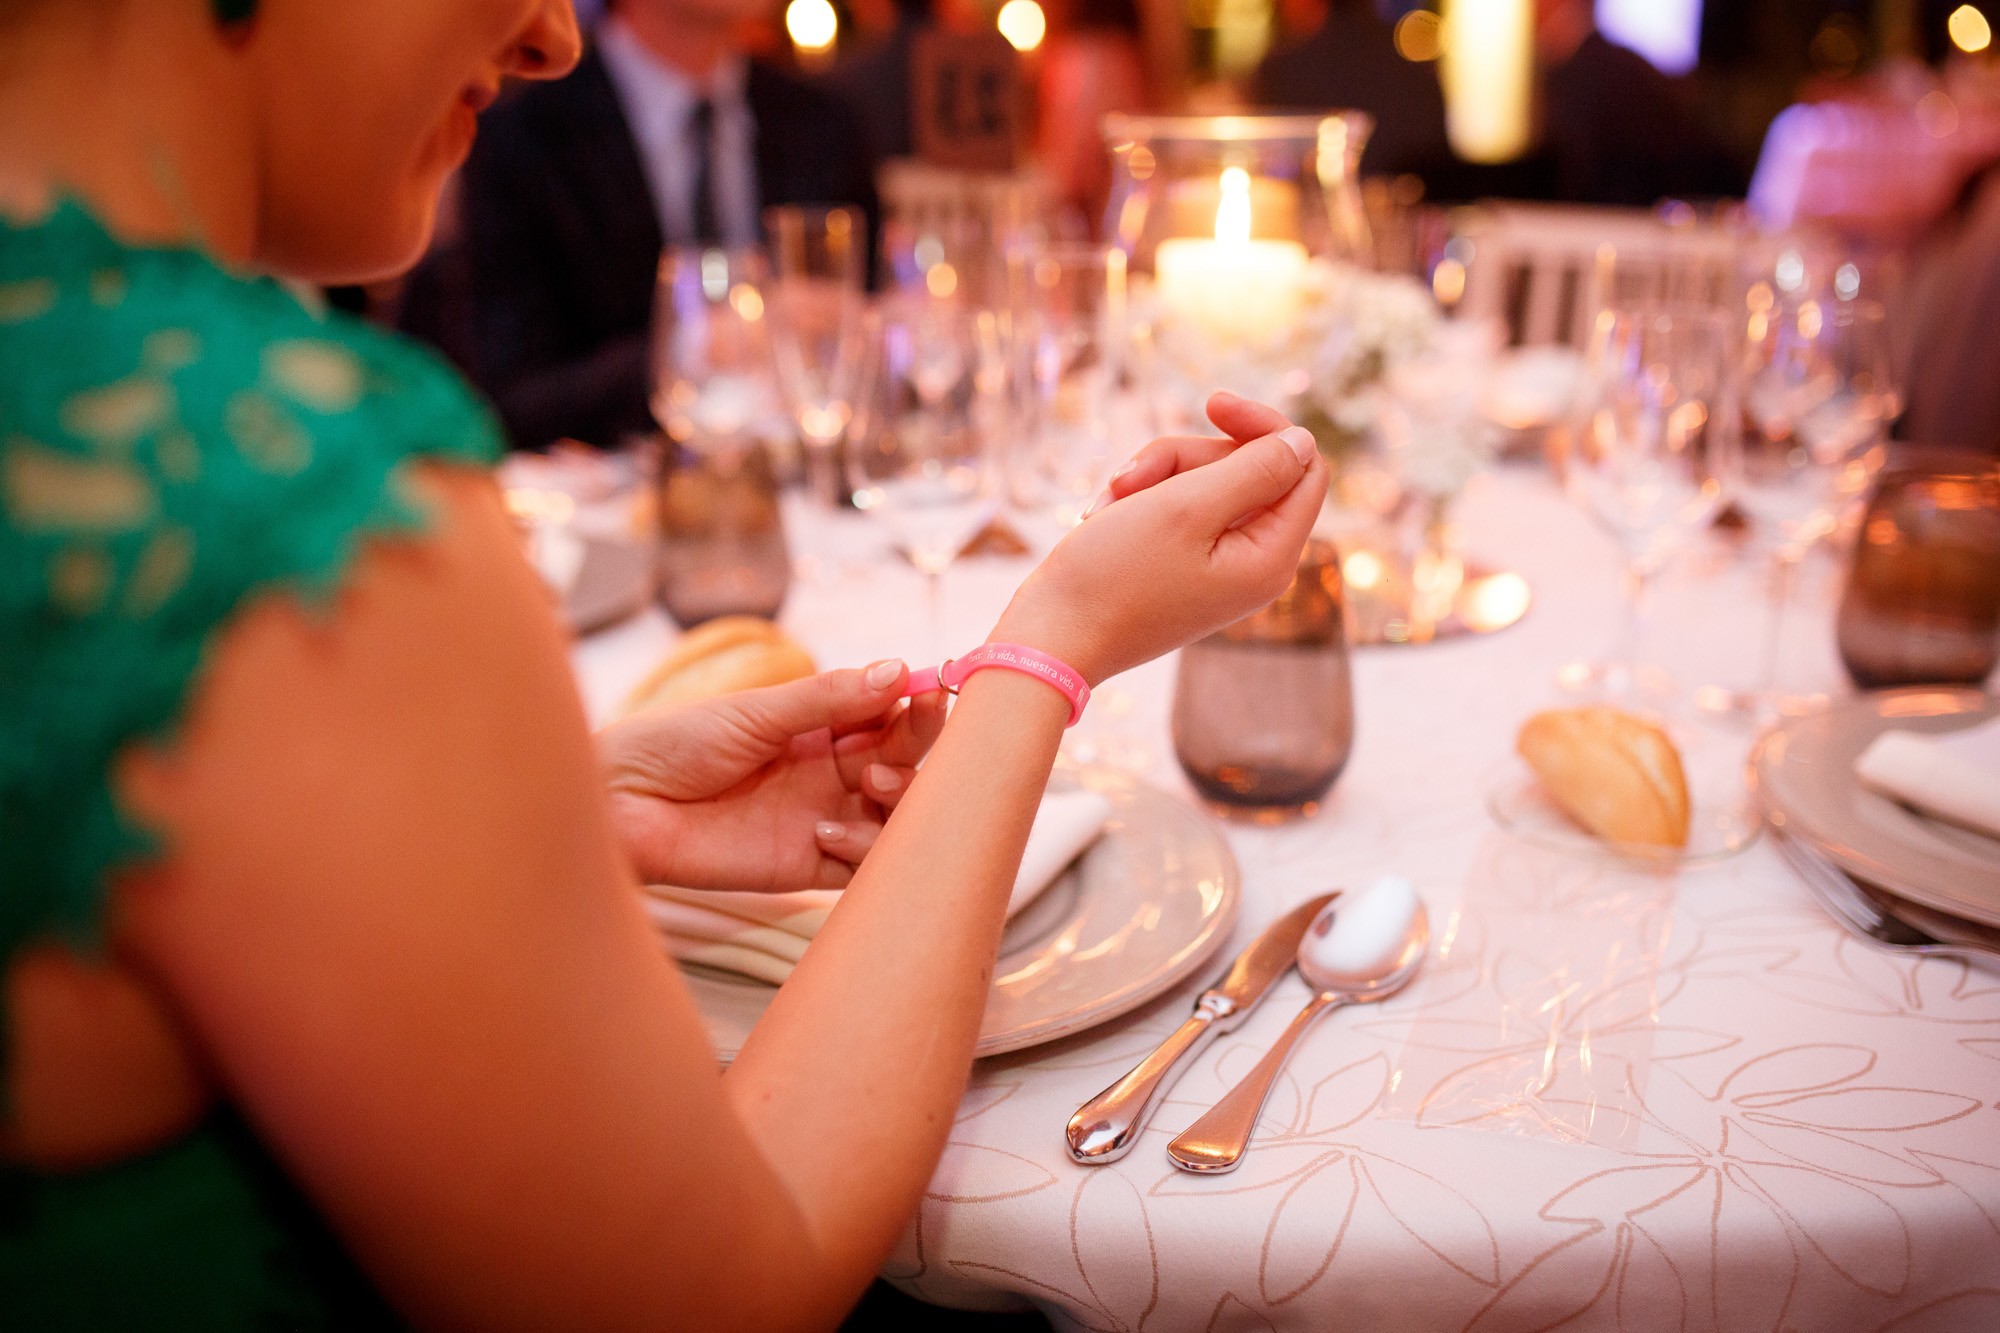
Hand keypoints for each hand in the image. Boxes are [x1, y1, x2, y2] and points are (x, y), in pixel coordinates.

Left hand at [600, 663, 947, 891]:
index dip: (915, 704)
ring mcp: (820, 817)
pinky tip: (827, 832)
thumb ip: (828, 698)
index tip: (934, 691)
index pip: (886, 713)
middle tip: (899, 744)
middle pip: (900, 761)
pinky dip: (863, 849)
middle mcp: (828, 771)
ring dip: (898, 800)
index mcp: (818, 726)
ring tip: (870, 786)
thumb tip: (898, 671)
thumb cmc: (674, 744)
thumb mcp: (756, 711)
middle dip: (913, 750)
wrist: (618, 806)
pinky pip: (860, 865)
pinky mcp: (805, 866)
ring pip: (893, 816)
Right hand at [991, 392, 1322, 684]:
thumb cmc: (1114, 576)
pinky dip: (1142, 501)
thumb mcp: (1187, 507)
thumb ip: (1255, 470)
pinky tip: (1104, 517)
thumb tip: (1302, 442)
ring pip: (1204, 483)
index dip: (1263, 426)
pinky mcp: (1183, 566)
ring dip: (1153, 478)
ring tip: (1108, 502)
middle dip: (1185, 459)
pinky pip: (1177, 509)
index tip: (1210, 403)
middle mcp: (1254, 565)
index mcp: (1271, 557)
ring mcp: (1218, 567)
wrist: (1050, 636)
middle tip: (1129, 477)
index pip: (1304, 466)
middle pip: (1246, 469)